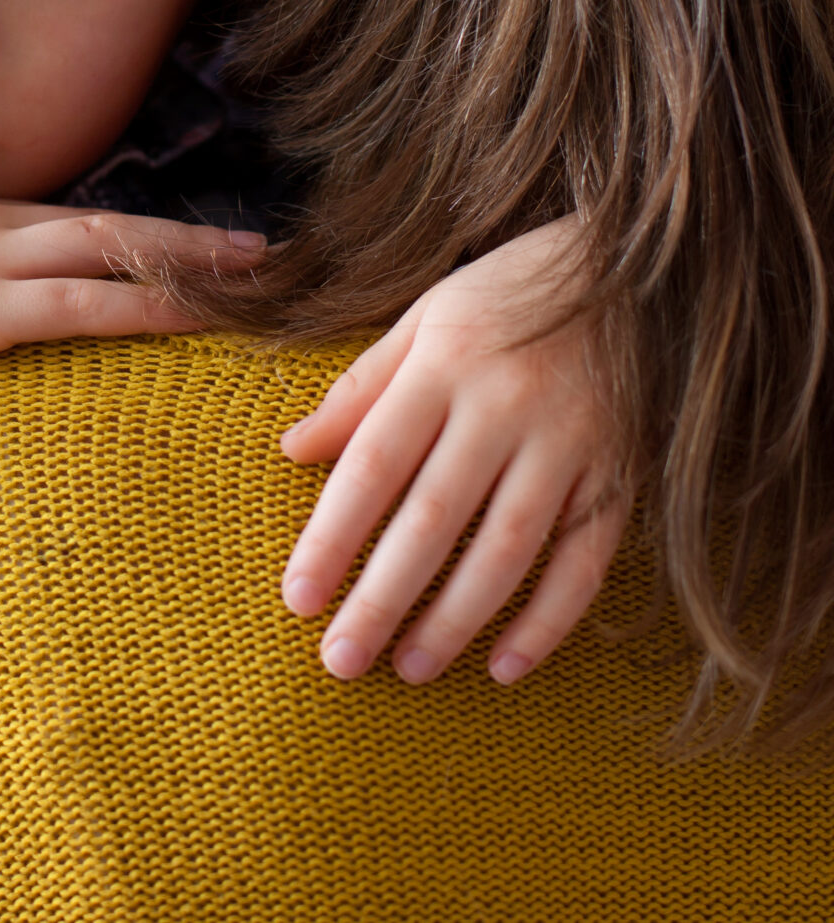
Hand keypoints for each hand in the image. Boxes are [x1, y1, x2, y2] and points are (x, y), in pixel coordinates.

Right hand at [0, 190, 267, 398]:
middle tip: (263, 248)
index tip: (171, 246)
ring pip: (114, 250)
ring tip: (264, 274)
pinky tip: (207, 316)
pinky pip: (90, 303)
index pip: (50, 222)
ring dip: (195, 262)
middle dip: (186, 237)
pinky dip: (156, 304)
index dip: (117, 234)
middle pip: (103, 224)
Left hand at [278, 217, 624, 685]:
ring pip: (506, 549)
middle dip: (382, 598)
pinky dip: (550, 619)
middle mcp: (505, 408)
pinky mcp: (622, 475)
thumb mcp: (422, 318)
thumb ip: (360, 388)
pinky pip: (586, 559)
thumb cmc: (507, 293)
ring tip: (410, 668)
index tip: (296, 597)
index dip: (332, 536)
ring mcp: (571, 445)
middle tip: (340, 660)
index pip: (373, 465)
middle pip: (433, 520)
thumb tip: (293, 450)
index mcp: (443, 365)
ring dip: (456, 619)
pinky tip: (508, 666)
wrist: (638, 264)